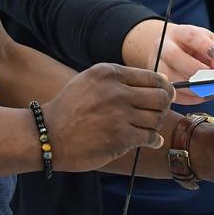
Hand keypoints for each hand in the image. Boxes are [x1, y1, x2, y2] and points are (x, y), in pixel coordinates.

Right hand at [42, 63, 174, 171]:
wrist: (49, 135)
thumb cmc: (70, 108)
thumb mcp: (89, 81)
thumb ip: (119, 80)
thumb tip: (158, 84)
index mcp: (109, 73)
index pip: (153, 77)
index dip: (164, 87)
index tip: (164, 95)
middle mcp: (116, 91)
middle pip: (161, 97)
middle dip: (163, 106)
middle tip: (156, 113)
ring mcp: (120, 115)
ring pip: (157, 118)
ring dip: (154, 125)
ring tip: (145, 128)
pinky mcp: (121, 137)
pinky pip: (151, 137)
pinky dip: (153, 140)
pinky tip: (147, 140)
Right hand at [122, 20, 213, 104]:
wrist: (175, 52)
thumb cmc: (198, 48)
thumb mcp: (213, 43)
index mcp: (180, 33)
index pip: (190, 35)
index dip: (204, 46)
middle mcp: (164, 46)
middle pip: (173, 55)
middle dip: (194, 69)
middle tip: (211, 79)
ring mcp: (156, 64)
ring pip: (168, 76)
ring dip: (191, 87)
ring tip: (208, 91)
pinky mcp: (157, 82)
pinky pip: (169, 92)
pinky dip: (187, 98)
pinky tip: (202, 97)